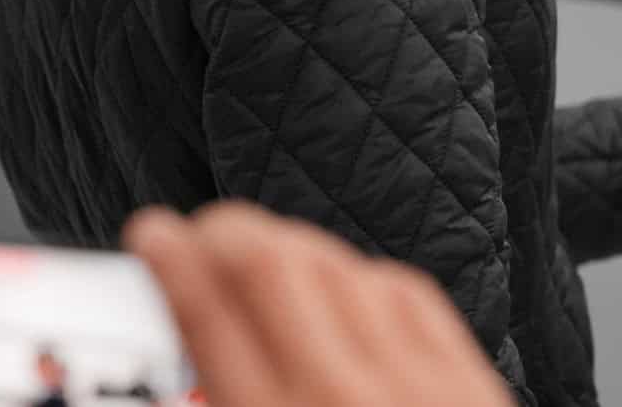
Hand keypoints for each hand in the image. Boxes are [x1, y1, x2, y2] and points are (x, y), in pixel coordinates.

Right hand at [124, 201, 511, 406]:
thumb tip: (192, 384)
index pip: (211, 319)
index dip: (173, 264)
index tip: (153, 235)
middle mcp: (346, 398)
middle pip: (274, 268)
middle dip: (228, 233)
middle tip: (200, 230)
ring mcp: (417, 381)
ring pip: (341, 267)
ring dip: (293, 245)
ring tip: (262, 249)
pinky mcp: (469, 380)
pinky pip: (407, 294)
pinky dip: (363, 276)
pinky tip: (343, 281)